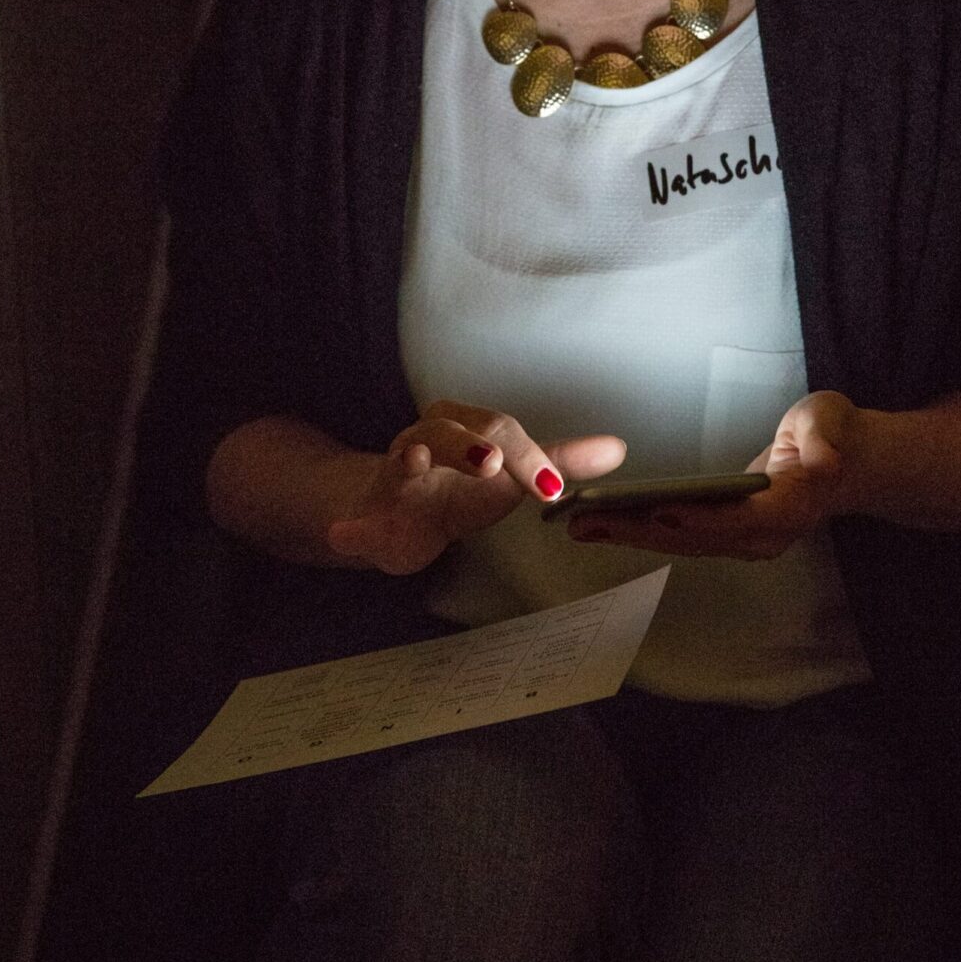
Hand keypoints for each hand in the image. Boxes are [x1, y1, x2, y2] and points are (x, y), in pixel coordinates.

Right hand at [326, 398, 626, 574]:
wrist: (397, 513)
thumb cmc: (459, 487)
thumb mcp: (510, 474)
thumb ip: (558, 461)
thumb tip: (616, 448)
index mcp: (460, 426)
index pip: (499, 431)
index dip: (527, 457)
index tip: (553, 488)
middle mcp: (423, 441)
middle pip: (447, 432)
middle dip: (470, 446)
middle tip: (493, 465)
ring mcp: (393, 479)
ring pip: (399, 461)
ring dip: (409, 460)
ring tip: (418, 463)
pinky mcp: (368, 518)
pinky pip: (351, 522)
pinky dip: (348, 528)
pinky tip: (343, 535)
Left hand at [566, 390, 861, 559]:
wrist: (846, 464)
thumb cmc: (835, 434)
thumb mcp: (832, 422)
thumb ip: (826, 441)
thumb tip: (824, 462)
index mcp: (789, 508)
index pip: (740, 519)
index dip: (701, 519)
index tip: (659, 513)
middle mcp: (762, 537)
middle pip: (696, 538)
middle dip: (639, 532)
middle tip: (585, 521)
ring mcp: (743, 541)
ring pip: (681, 543)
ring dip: (629, 536)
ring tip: (579, 523)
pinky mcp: (727, 536)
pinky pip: (679, 537)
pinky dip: (641, 531)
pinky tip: (604, 522)